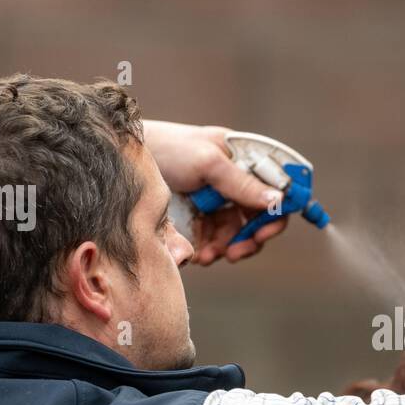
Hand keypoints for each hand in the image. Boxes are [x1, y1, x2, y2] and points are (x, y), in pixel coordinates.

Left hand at [142, 120, 288, 264]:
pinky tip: (200, 254)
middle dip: (251, 237)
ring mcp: (220, 200)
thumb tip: (278, 201)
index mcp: (245, 159)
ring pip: (239, 233)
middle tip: (237, 253)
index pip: (278, 187)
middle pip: (261, 216)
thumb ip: (242, 183)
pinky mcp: (202, 217)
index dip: (280, 210)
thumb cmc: (169, 149)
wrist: (125, 165)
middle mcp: (237, 180)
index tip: (266, 231)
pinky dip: (212, 250)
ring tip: (209, 256)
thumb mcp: (208, 163)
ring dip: (229, 247)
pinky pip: (217, 239)